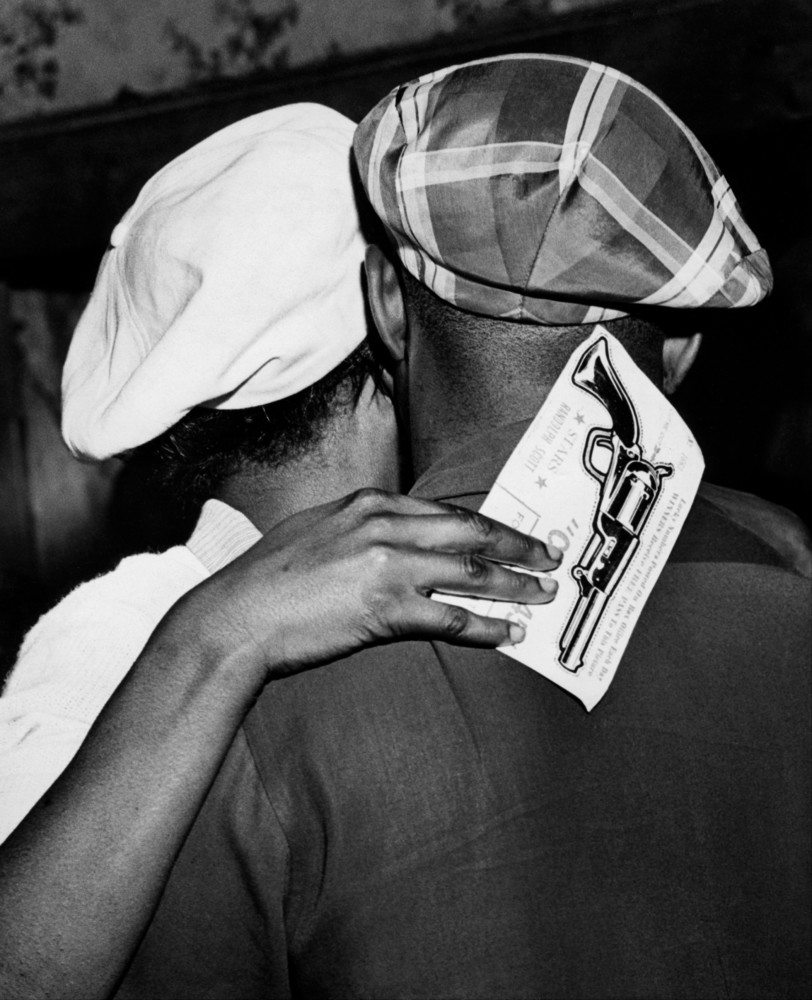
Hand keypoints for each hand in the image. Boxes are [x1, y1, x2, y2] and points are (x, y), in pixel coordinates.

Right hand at [196, 489, 561, 678]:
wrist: (235, 617)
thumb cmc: (268, 577)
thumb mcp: (316, 529)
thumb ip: (360, 527)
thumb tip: (396, 537)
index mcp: (370, 504)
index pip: (446, 511)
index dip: (487, 523)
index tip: (512, 533)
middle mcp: (385, 526)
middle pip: (470, 532)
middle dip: (517, 544)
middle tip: (550, 555)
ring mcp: (388, 565)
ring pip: (470, 572)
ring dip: (515, 584)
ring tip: (543, 595)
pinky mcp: (386, 608)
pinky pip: (453, 616)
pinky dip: (487, 626)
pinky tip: (509, 633)